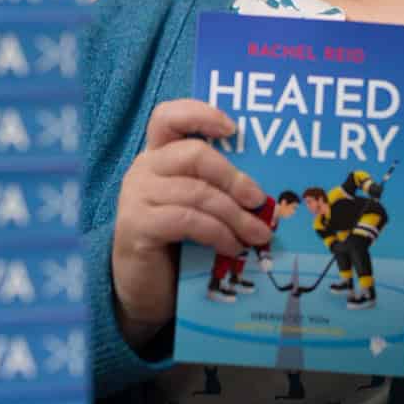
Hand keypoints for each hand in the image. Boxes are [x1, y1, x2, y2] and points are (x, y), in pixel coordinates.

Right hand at [111, 99, 273, 350]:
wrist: (147, 290)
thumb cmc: (179, 244)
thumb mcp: (200, 208)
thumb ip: (218, 189)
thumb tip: (267, 193)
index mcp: (159, 156)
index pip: (168, 117)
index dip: (199, 113)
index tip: (232, 128)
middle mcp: (144, 169)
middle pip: (193, 154)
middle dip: (234, 177)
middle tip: (261, 201)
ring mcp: (136, 196)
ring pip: (196, 192)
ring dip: (234, 215)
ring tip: (257, 235)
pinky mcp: (136, 225)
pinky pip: (186, 220)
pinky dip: (217, 233)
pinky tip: (232, 247)